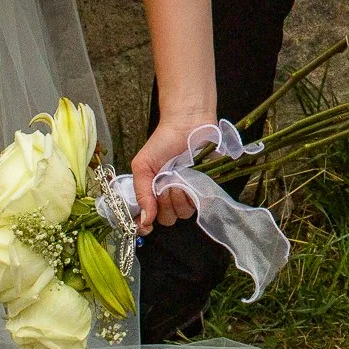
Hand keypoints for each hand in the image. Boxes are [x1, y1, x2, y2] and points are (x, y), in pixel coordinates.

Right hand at [131, 112, 213, 233]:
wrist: (186, 124)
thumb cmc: (162, 143)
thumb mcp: (142, 166)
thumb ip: (141, 192)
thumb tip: (144, 220)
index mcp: (154, 193)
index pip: (150, 220)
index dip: (146, 224)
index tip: (146, 223)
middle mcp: (172, 197)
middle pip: (168, 218)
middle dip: (165, 203)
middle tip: (165, 183)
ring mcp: (190, 193)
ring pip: (184, 212)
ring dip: (180, 196)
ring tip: (179, 176)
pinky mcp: (207, 187)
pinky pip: (202, 203)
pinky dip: (195, 192)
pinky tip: (192, 178)